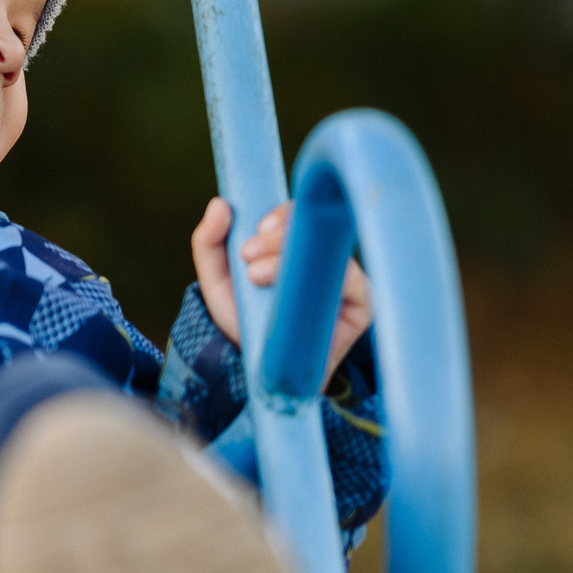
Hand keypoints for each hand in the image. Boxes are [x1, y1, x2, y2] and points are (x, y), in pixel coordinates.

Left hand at [190, 196, 372, 375]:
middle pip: (319, 228)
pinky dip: (327, 279)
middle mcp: (326, 258)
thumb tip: (220, 204)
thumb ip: (209, 242)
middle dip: (280, 236)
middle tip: (248, 255)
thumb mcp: (217, 281)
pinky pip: (355, 283)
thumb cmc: (244, 320)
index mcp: (297, 244)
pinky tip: (297, 291)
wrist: (257, 368)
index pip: (301, 214)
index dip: (282, 214)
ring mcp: (347, 281)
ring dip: (293, 258)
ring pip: (333, 254)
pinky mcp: (362, 306)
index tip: (256, 229)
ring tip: (257, 275)